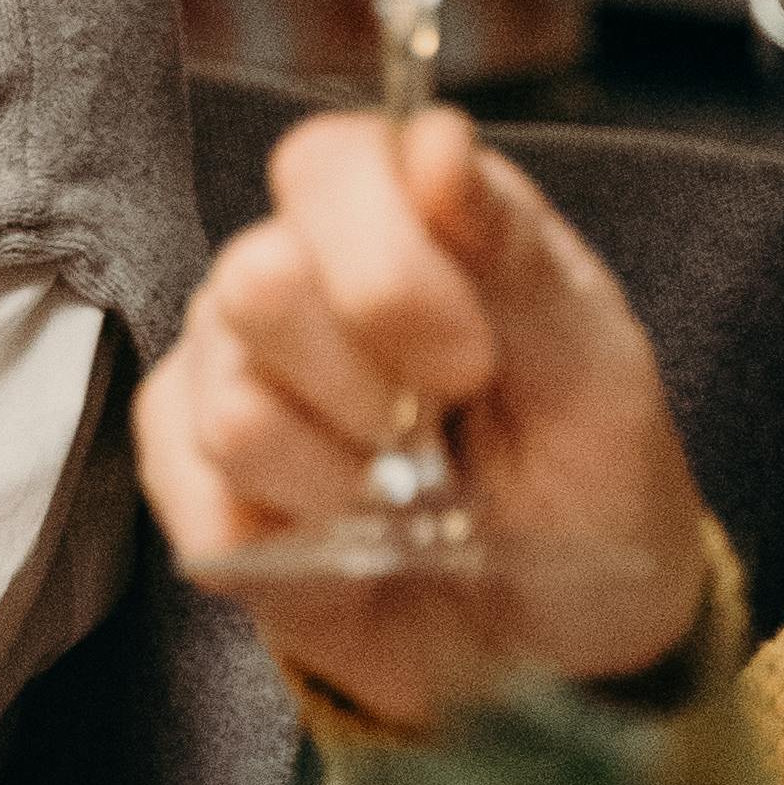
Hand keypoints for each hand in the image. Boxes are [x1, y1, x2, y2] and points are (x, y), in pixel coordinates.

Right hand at [134, 107, 714, 725]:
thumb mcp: (596, 371)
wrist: (560, 639)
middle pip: (256, 279)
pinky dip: (297, 547)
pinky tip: (352, 547)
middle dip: (374, 389)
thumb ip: (514, 254)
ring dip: (348, 484)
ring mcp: (225, 371)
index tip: (471, 358)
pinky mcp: (186, 476)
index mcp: (401, 214)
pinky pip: (198, 502)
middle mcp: (294, 273)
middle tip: (443, 435)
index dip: (384, 258)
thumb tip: (436, 144)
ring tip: (410, 505)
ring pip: (233, 405)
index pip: (324, 165)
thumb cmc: (588, 480)